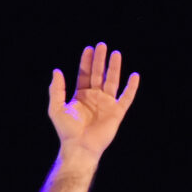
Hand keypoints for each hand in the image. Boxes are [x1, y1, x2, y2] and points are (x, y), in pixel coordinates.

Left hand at [47, 42, 140, 158]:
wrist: (80, 146)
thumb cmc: (67, 130)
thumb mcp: (56, 108)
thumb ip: (56, 89)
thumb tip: (56, 71)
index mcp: (81, 95)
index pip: (85, 74)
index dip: (86, 62)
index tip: (89, 48)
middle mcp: (95, 97)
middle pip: (99, 74)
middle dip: (100, 60)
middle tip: (102, 45)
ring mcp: (107, 104)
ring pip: (112, 82)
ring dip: (114, 68)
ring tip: (116, 53)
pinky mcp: (117, 112)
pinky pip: (126, 97)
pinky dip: (131, 87)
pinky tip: (135, 76)